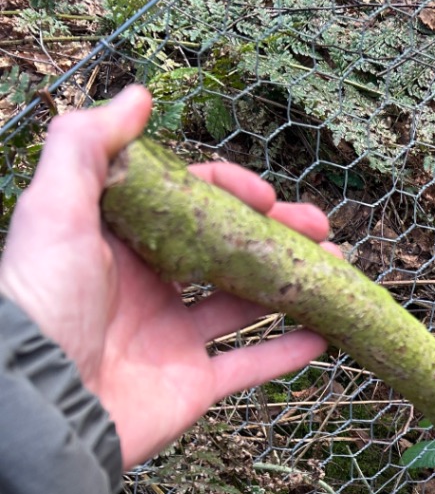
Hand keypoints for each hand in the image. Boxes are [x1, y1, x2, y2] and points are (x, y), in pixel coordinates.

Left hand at [0, 84, 329, 468]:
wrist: (41, 399)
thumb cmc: (41, 298)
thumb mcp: (56, 208)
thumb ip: (88, 145)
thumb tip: (139, 95)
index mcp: (119, 242)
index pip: (186, 204)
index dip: (229, 191)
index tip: (265, 196)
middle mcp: (149, 286)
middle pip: (226, 250)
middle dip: (275, 234)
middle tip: (319, 227)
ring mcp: (173, 337)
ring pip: (245, 304)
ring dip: (291, 284)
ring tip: (335, 268)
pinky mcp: (192, 385)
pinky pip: (249, 365)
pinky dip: (288, 352)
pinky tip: (324, 332)